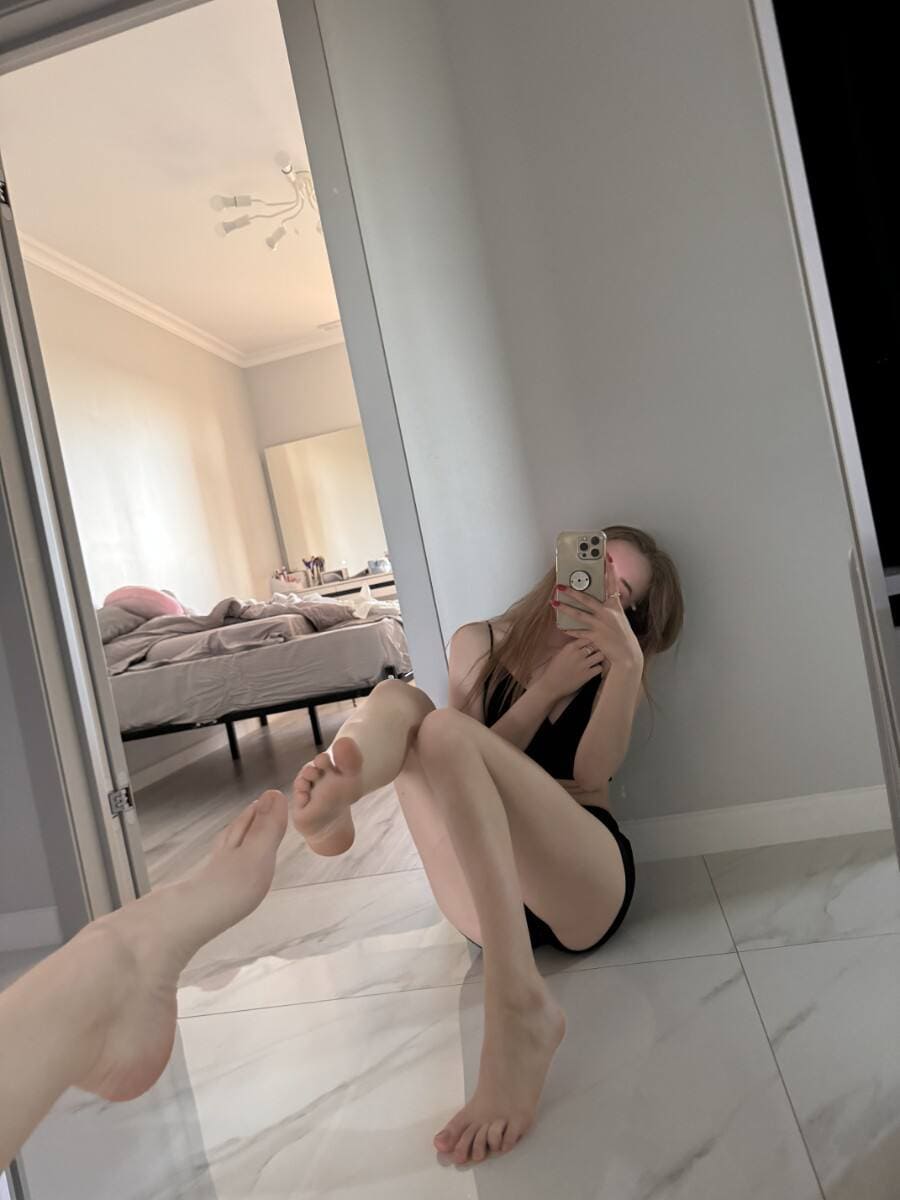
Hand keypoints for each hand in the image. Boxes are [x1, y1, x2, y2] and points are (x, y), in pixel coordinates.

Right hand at [530, 636, 607, 702]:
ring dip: (598, 659)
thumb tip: (579, 646)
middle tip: (593, 655)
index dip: (589, 644)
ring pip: (600, 656)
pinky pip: (599, 668)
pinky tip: (593, 671)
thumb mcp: (558, 654)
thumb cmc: (552, 671)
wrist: (550, 686)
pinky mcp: (587, 675)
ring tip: (595, 662)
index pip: (587, 640)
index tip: (588, 648)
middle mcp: (578, 654)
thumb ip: (569, 649)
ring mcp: (583, 665)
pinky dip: (598, 669)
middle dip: (595, 651)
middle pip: (595, 647)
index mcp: (570, 647)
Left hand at [554, 554, 643, 670]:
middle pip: (587, 599)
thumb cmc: (622, 635)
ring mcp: (601, 625)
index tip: (606, 556)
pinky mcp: (595, 636)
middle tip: (560, 585)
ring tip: (554, 603)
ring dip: (565, 608)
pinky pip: (578, 632)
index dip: (609, 570)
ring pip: (579, 615)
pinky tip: (560, 625)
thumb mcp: (619, 617)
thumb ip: (610, 606)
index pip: (612, 584)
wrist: (628, 654)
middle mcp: (607, 613)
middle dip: (572, 592)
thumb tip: (601, 597)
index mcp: (614, 606)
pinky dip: (569, 629)